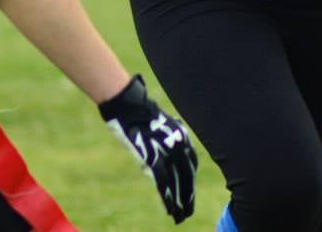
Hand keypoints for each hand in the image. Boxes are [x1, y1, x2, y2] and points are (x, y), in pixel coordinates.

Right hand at [98, 75, 197, 223]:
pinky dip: (167, 199)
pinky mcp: (153, 159)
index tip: (189, 192)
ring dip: (180, 202)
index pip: (191, 163)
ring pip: (177, 183)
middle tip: (188, 211)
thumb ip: (164, 138)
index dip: (189, 180)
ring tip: (181, 217)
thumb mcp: (158, 123)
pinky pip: (163, 183)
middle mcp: (178, 146)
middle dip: (188, 195)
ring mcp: (166, 153)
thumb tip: (162, 148)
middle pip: (187, 177)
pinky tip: (170, 210)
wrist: (129, 105)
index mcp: (181, 136)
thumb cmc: (139, 112)